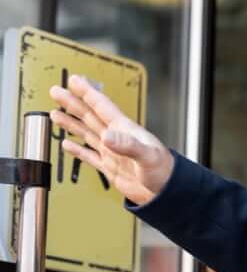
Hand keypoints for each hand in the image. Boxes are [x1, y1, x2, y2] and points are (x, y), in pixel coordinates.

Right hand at [48, 74, 173, 205]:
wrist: (166, 192)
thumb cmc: (164, 171)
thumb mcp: (147, 156)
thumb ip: (128, 145)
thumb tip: (107, 137)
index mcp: (125, 130)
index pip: (102, 106)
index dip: (88, 92)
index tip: (74, 80)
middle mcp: (116, 138)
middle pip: (90, 116)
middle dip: (73, 103)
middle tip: (56, 90)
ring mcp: (112, 152)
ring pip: (86, 133)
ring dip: (71, 123)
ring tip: (55, 113)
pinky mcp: (110, 167)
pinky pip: (88, 156)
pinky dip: (76, 150)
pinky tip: (67, 144)